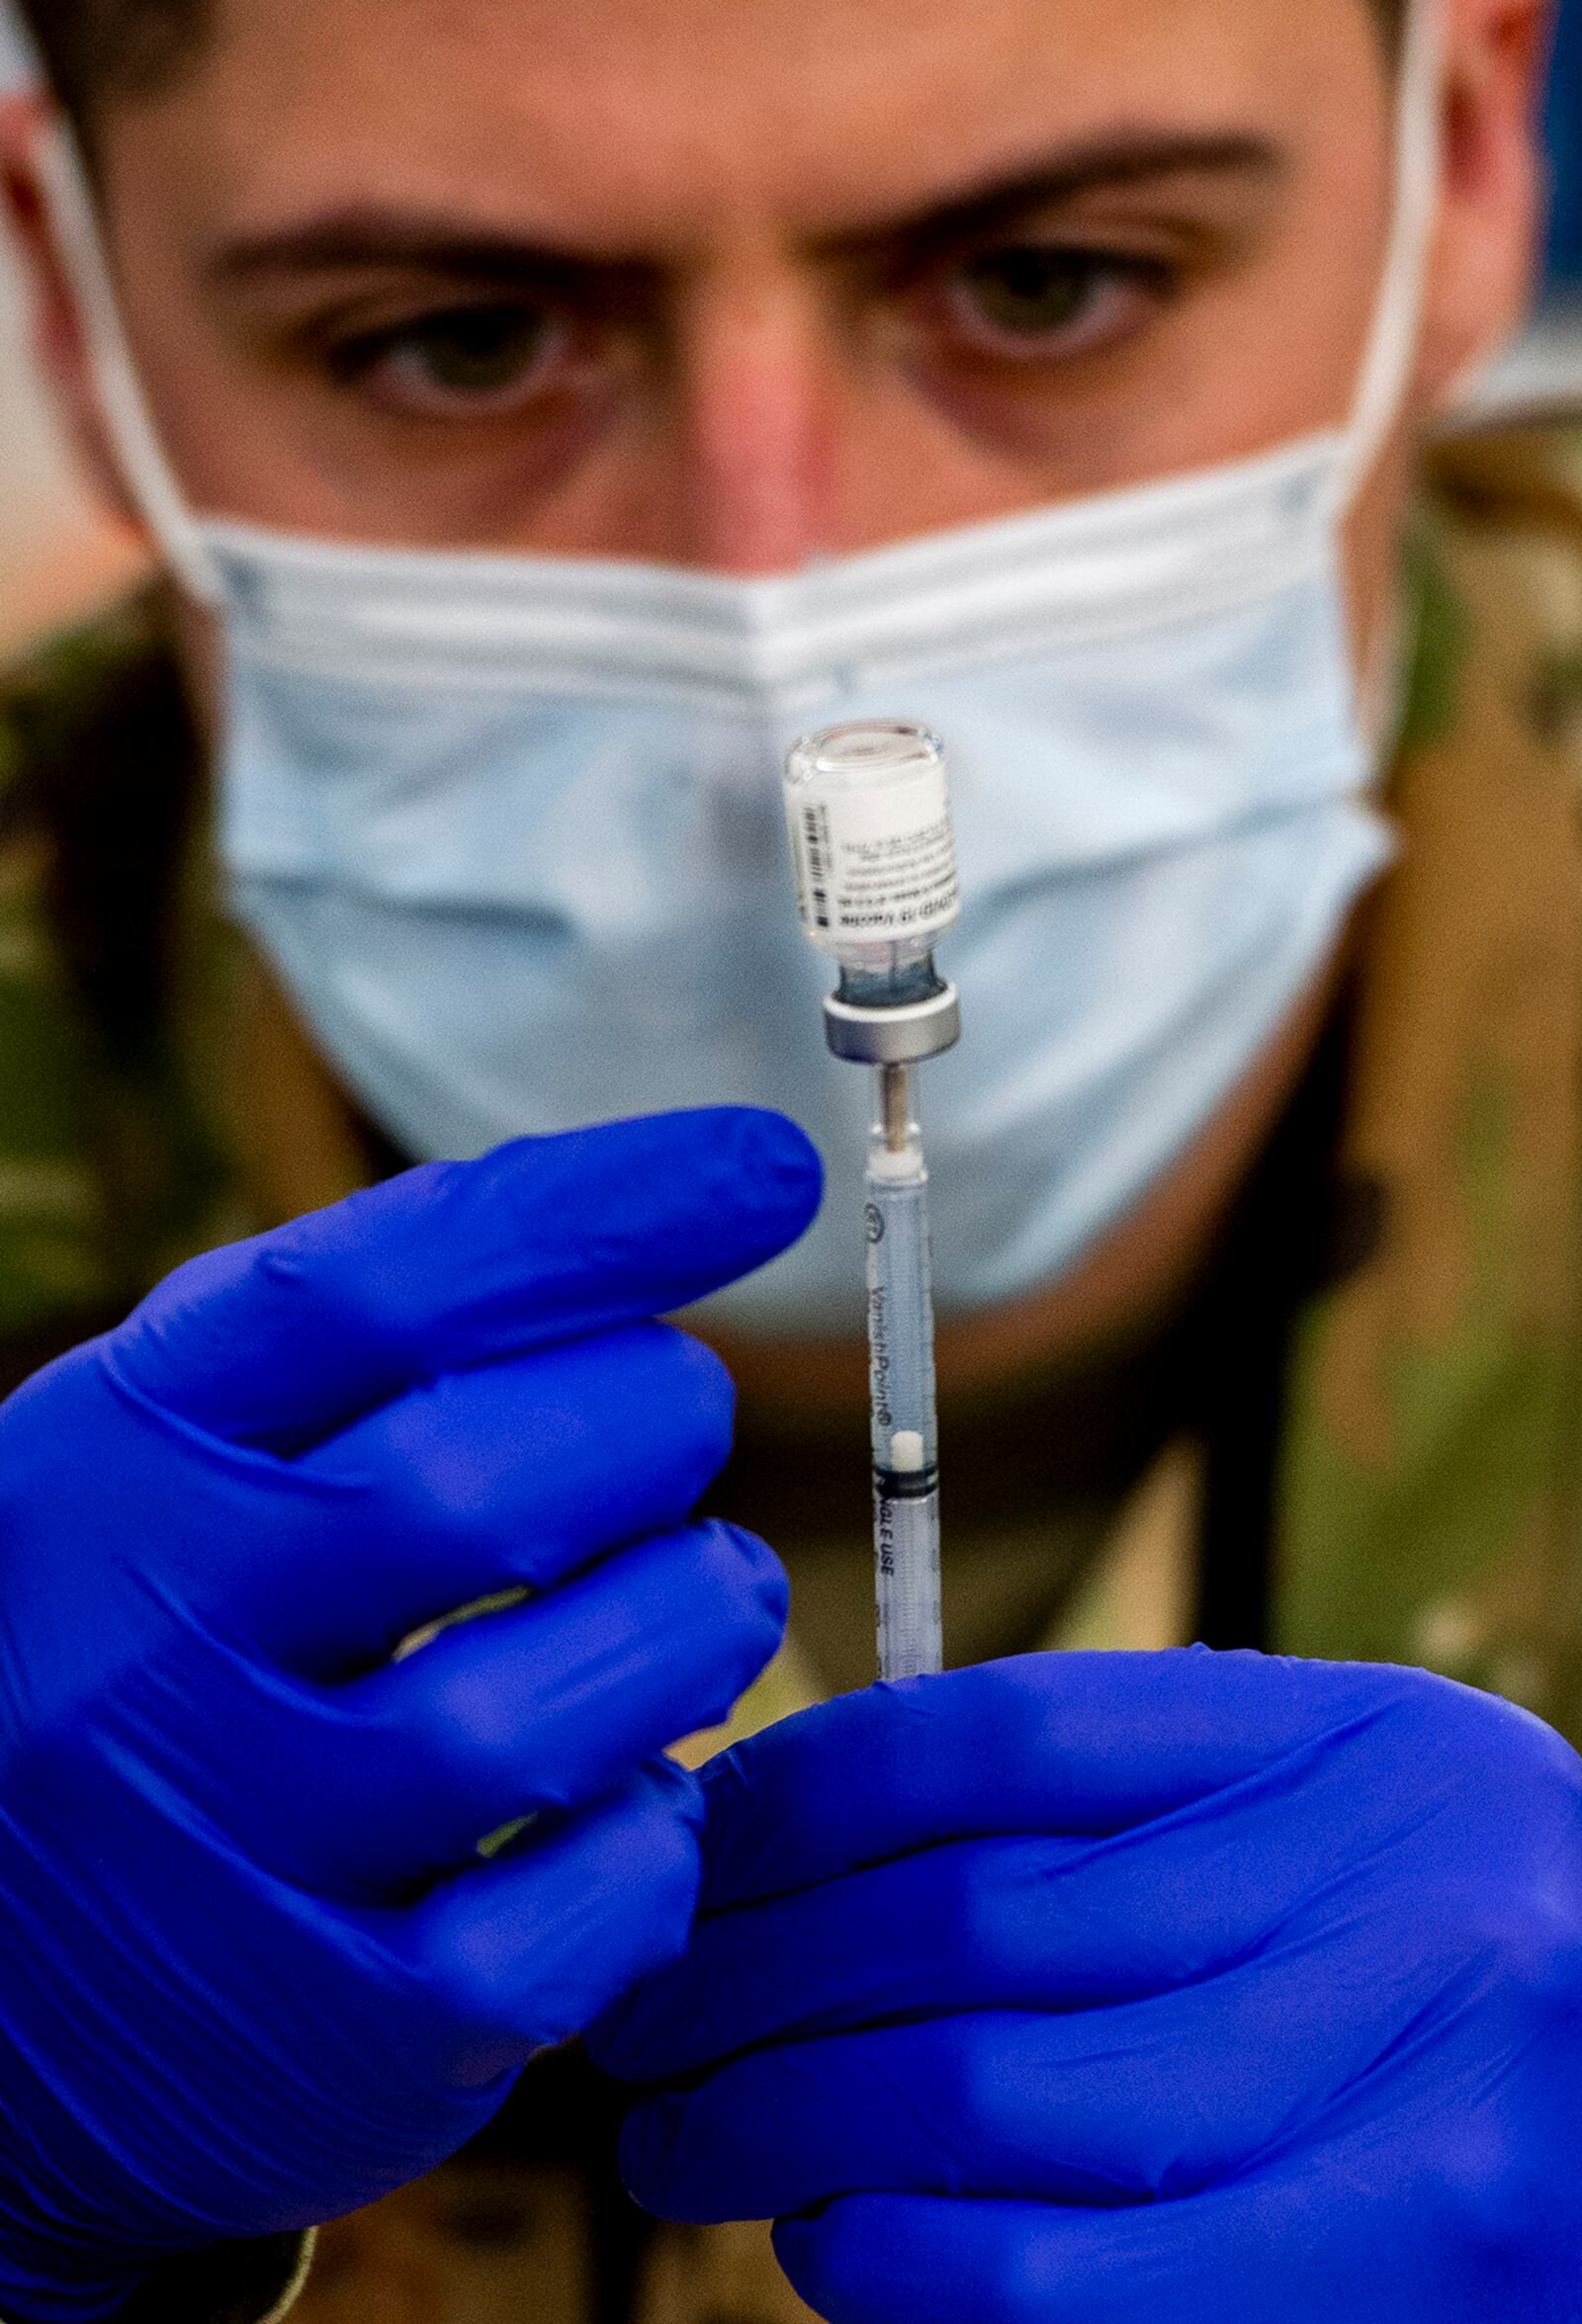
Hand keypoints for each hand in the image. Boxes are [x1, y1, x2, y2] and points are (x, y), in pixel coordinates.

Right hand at [0, 1106, 818, 2322]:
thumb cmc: (143, 1651)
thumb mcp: (172, 1459)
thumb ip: (354, 1342)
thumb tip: (645, 1214)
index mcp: (123, 1459)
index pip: (377, 1290)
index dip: (602, 1215)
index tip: (767, 1171)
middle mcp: (155, 1642)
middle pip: (486, 1482)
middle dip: (654, 1427)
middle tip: (670, 1433)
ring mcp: (238, 1849)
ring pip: (558, 1705)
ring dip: (695, 1620)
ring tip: (695, 1599)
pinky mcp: (337, 2033)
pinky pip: (583, 1913)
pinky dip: (657, 1834)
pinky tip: (629, 1791)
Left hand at [597, 1650, 1581, 2323]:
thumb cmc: (1463, 1987)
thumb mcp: (1347, 1841)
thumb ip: (1144, 1824)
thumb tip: (820, 1841)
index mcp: (1363, 1744)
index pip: (993, 1734)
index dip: (793, 1795)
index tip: (684, 1849)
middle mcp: (1393, 1883)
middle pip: (960, 1917)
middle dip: (744, 1974)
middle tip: (638, 2017)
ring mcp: (1407, 2080)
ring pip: (980, 2088)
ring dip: (782, 2122)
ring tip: (687, 2137)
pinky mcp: (1403, 2264)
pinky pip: (1054, 2272)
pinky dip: (894, 2261)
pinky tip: (827, 2247)